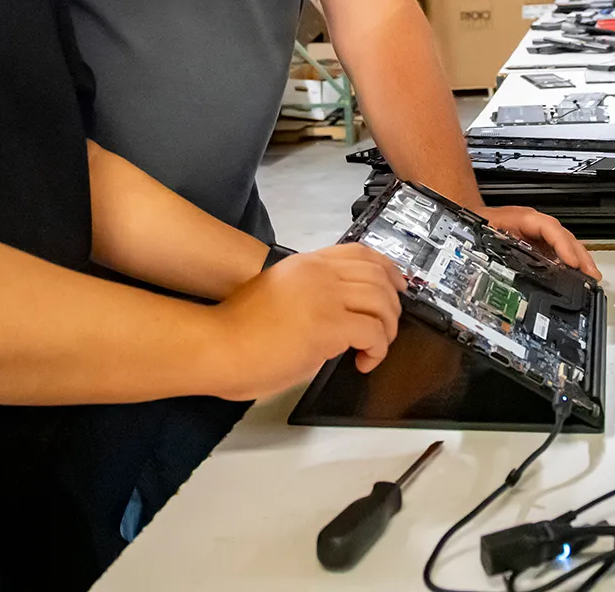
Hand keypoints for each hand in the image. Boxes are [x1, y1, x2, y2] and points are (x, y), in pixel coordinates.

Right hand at [205, 244, 403, 399]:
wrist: (216, 344)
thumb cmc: (236, 328)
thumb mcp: (276, 295)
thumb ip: (305, 295)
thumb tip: (329, 313)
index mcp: (305, 263)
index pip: (359, 253)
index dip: (387, 268)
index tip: (398, 285)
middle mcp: (319, 273)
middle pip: (377, 276)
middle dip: (393, 303)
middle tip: (391, 326)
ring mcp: (325, 297)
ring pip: (381, 302)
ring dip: (388, 328)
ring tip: (375, 348)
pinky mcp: (328, 326)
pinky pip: (373, 333)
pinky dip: (378, 349)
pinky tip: (363, 362)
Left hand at [481, 205, 601, 279]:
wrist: (470, 217)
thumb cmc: (476, 222)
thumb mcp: (481, 234)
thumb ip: (492, 248)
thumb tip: (495, 273)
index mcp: (521, 218)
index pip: (547, 227)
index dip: (561, 244)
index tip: (572, 262)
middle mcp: (534, 225)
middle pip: (563, 236)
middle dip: (580, 256)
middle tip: (592, 275)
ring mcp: (537, 234)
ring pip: (564, 244)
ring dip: (579, 261)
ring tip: (591, 279)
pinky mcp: (538, 244)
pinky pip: (558, 252)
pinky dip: (570, 264)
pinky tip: (577, 276)